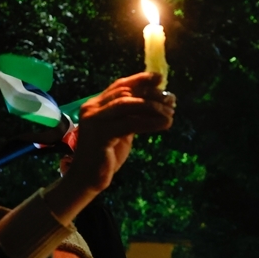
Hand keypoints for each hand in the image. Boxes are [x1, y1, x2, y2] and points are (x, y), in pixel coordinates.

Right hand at [48, 73, 173, 217]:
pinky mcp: (100, 136)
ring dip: (152, 106)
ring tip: (170, 113)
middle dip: (151, 94)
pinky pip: (130, 123)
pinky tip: (164, 124)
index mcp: (96, 105)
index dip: (140, 79)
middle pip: (125, 93)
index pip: (119, 85)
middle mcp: (92, 109)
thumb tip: (158, 102)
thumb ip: (132, 116)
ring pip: (127, 104)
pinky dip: (150, 122)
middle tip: (171, 100)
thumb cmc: (106, 155)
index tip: (160, 78)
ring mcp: (94, 121)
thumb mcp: (121, 131)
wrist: (87, 179)